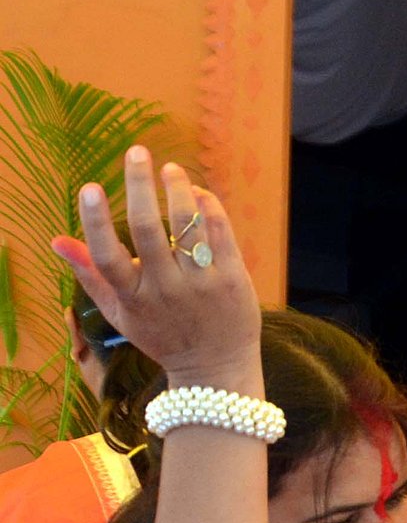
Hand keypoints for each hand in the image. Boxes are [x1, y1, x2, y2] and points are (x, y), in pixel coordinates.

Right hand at [50, 147, 260, 386]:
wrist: (215, 370)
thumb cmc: (163, 336)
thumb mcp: (121, 314)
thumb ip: (90, 276)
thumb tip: (57, 240)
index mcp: (134, 297)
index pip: (108, 256)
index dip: (96, 221)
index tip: (90, 187)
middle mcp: (166, 289)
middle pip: (147, 230)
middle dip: (139, 185)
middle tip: (136, 151)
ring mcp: (201, 285)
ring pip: (187, 226)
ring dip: (178, 189)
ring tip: (171, 169)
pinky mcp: (232, 280)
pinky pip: (219, 233)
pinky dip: (208, 207)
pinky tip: (198, 193)